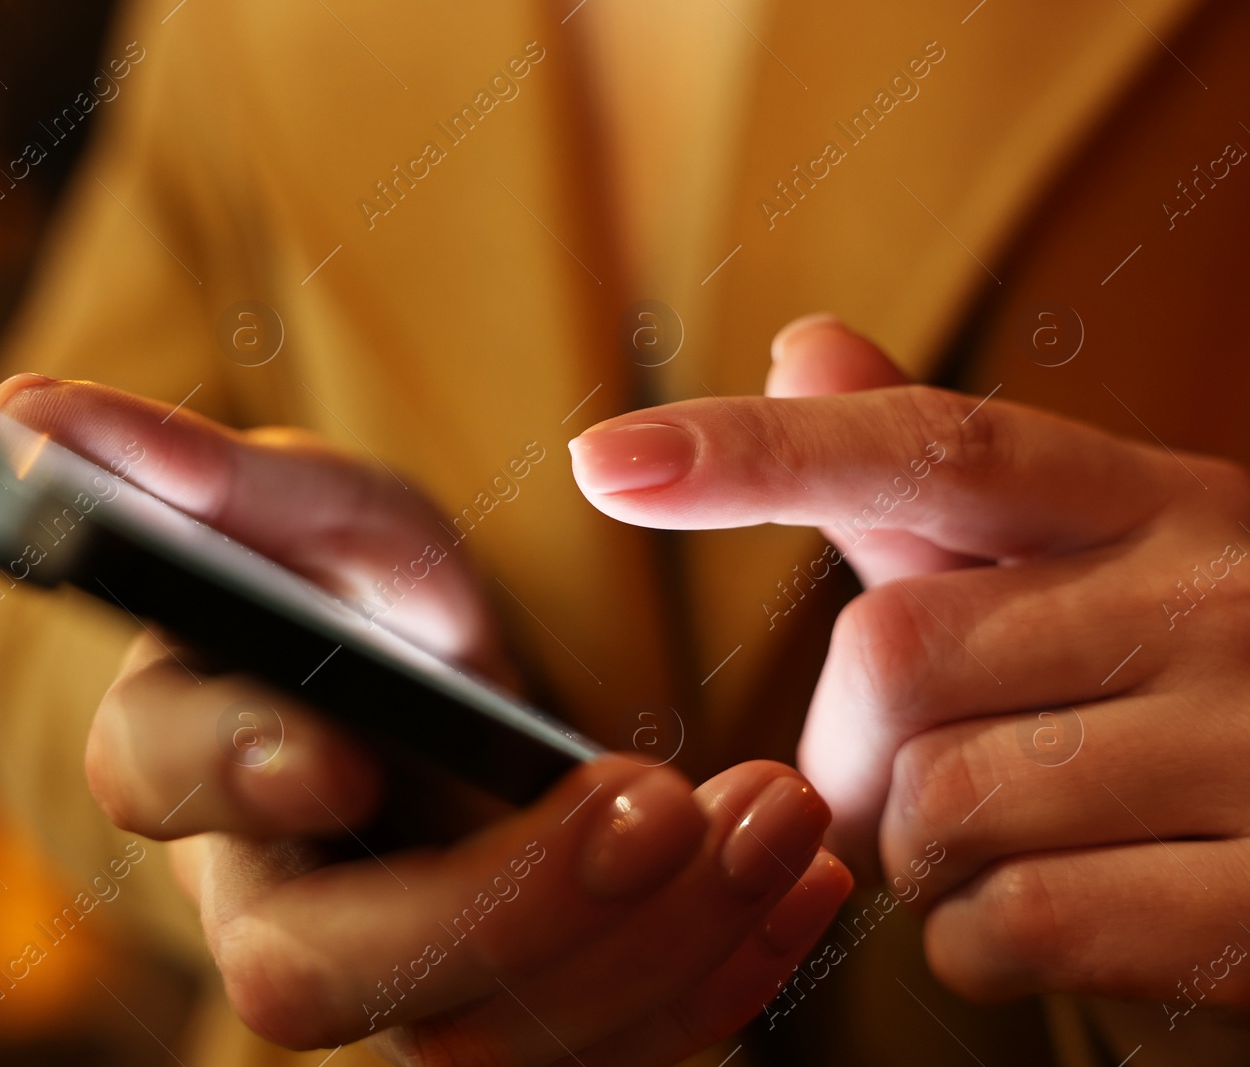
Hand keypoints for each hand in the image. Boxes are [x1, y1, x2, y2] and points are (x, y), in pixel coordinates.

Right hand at [0, 373, 854, 1063]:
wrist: (454, 695)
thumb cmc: (360, 586)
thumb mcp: (305, 508)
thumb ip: (191, 472)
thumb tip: (18, 408)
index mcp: (187, 758)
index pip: (160, 788)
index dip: (236, 771)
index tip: (343, 749)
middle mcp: (271, 897)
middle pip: (333, 971)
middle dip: (505, 902)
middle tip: (661, 801)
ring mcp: (397, 983)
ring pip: (489, 1038)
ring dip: (651, 941)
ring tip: (781, 814)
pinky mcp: (510, 1020)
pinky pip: (602, 1051)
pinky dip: (718, 978)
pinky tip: (806, 882)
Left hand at [569, 315, 1249, 1012]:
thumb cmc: (1199, 690)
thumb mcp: (1095, 563)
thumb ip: (935, 481)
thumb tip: (803, 348)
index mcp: (1150, 501)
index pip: (932, 445)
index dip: (757, 452)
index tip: (608, 461)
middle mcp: (1214, 596)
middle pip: (892, 656)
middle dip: (851, 750)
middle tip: (903, 783)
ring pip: (941, 804)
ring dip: (924, 853)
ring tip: (1006, 844)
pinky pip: (1021, 926)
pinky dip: (985, 943)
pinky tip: (1055, 916)